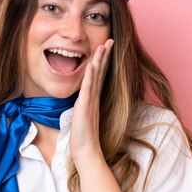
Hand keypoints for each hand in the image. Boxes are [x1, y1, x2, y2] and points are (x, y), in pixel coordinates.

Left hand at [70, 38, 113, 168]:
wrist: (86, 151)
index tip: (106, 48)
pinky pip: (88, 88)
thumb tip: (81, 101)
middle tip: (110, 40)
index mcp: (93, 99)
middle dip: (104, 55)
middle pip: (100, 72)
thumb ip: (84, 107)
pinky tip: (92, 64)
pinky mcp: (85, 106)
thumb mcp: (83, 117)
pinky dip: (90, 75)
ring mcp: (90, 101)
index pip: (99, 76)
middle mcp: (93, 97)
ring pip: (96, 76)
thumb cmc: (84, 137)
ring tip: (103, 46)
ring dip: (99, 60)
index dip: (103, 61)